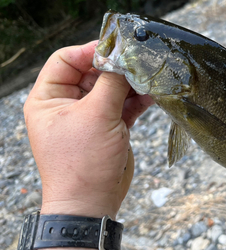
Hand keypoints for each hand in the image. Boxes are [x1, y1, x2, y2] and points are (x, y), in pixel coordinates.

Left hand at [23, 41, 154, 218]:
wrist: (92, 202)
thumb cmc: (82, 162)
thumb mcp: (96, 115)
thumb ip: (111, 82)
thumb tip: (123, 56)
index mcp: (49, 99)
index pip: (65, 60)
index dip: (89, 51)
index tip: (115, 48)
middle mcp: (67, 105)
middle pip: (92, 73)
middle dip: (116, 68)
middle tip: (138, 62)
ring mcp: (90, 117)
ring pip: (111, 89)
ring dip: (130, 84)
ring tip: (149, 78)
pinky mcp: (109, 127)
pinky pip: (123, 106)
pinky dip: (137, 100)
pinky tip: (152, 95)